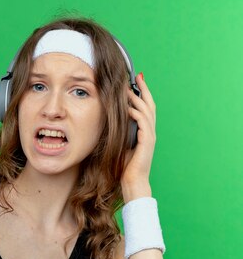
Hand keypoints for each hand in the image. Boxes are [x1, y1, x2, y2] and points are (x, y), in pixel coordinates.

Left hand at [121, 73, 155, 197]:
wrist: (132, 181)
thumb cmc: (124, 165)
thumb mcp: (120, 143)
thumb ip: (119, 132)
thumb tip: (109, 120)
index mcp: (144, 131)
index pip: (145, 107)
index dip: (142, 94)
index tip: (136, 81)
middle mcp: (149, 131)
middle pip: (150, 104)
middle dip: (144, 90)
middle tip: (138, 77)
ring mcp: (150, 136)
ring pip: (147, 111)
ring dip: (138, 99)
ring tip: (129, 89)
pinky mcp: (147, 142)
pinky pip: (143, 123)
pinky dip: (137, 113)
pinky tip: (129, 108)